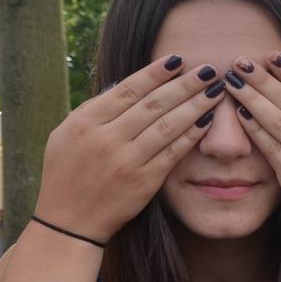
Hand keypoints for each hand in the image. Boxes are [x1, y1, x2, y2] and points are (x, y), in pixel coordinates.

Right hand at [33, 55, 226, 240]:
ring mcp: (127, 161)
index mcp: (86, 122)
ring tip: (214, 89)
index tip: (178, 59)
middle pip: (154, 103)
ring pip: (168, 125)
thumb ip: (95, 110)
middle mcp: (107, 138)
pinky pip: (173, 152)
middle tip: (208, 68)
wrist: (69, 222)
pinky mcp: (144, 182)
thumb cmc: (65, 173)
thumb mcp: (66, 134)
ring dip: (195, 105)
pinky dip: (191, 134)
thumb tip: (126, 85)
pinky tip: (207, 120)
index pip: (129, 89)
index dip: (156, 72)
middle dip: (185, 84)